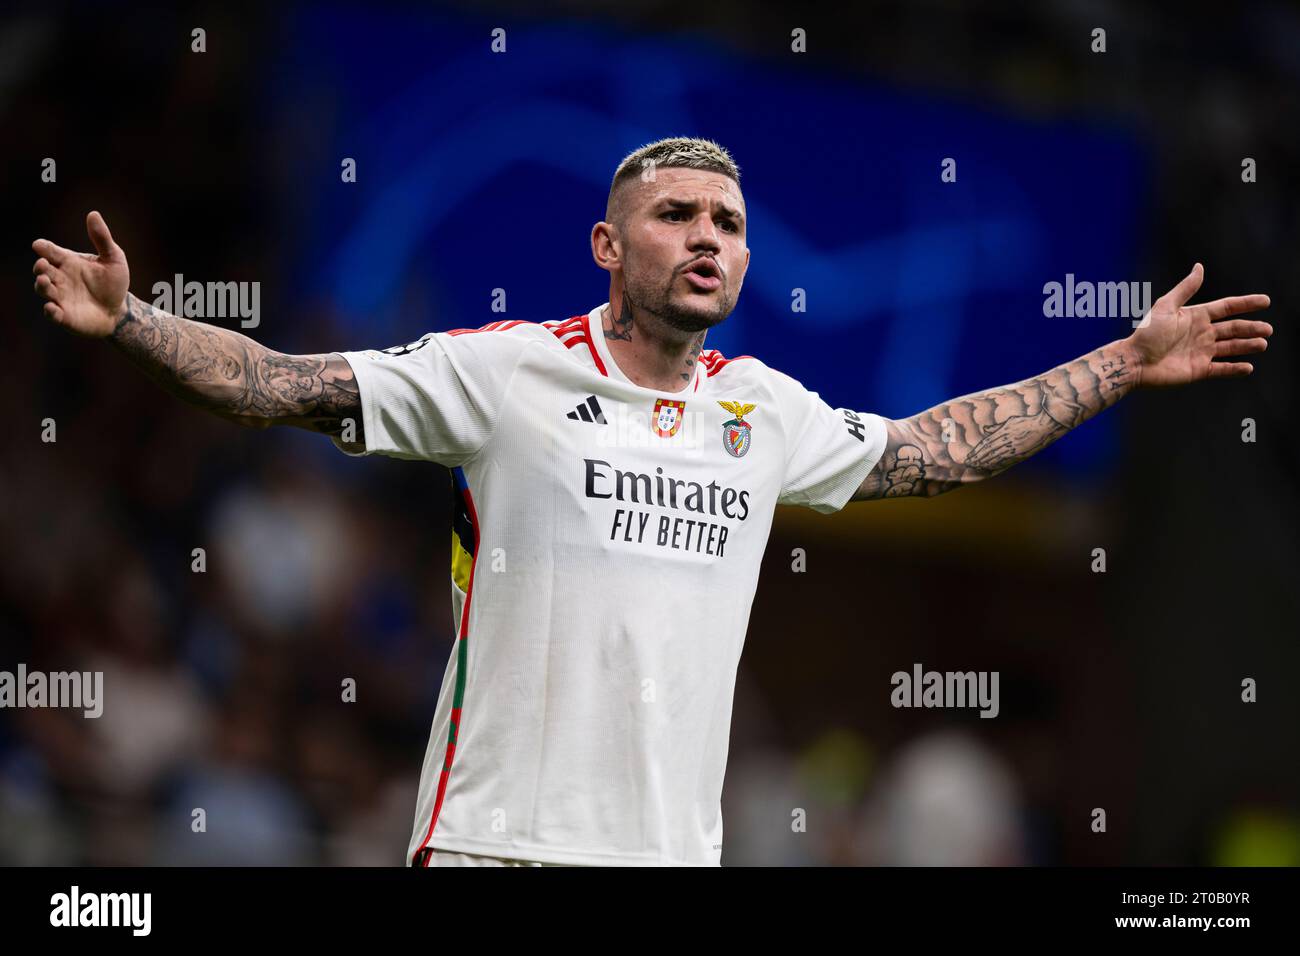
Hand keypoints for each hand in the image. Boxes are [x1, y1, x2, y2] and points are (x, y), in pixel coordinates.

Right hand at [32, 211, 130, 337]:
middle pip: (42, 269)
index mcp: (69, 261)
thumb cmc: (113, 283)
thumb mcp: (113, 259)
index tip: (39, 245)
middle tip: (43, 265)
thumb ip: (102, 238)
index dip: (43, 247)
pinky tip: (52, 308)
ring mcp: (60, 296)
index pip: (50, 251)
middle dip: (40, 267)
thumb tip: (93, 214)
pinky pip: (52, 313)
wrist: (119, 311)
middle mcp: (60, 278)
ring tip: (44, 281)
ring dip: (41, 285)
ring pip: (43, 289)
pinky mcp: (64, 315)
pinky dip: (49, 310)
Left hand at [1128, 263, 1271, 387]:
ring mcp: (1201, 352)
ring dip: (1247, 346)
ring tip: (1262, 344)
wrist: (1134, 361)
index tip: (1265, 301)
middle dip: (1251, 328)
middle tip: (1268, 329)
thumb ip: (1185, 288)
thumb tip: (1199, 266)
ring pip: (1231, 348)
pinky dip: (1234, 369)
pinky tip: (1248, 367)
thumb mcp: (1166, 307)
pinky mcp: (1198, 370)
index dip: (1246, 304)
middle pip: (1233, 329)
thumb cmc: (1146, 333)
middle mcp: (1201, 333)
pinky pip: (1221, 369)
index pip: (1227, 308)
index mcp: (1196, 316)